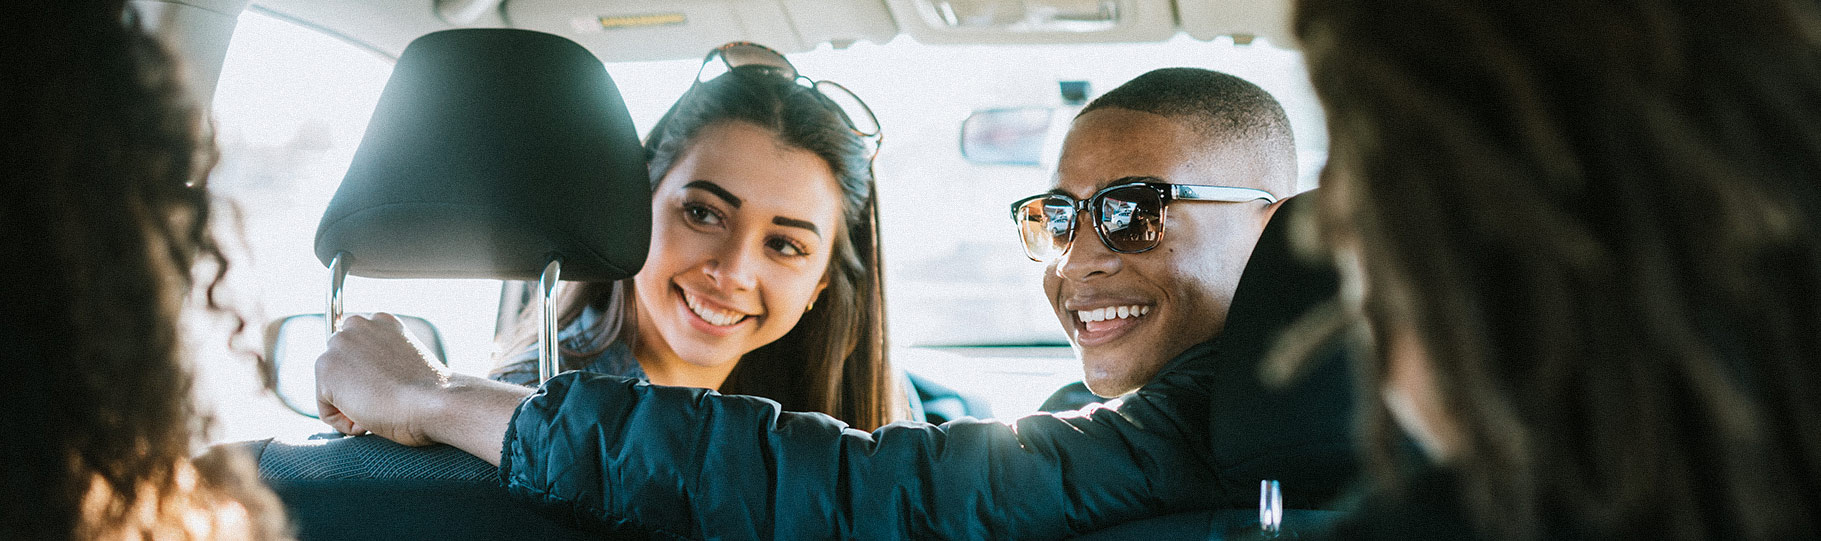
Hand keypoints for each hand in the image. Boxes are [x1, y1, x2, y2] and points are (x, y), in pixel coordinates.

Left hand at [315, 312, 447, 445]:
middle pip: (340, 369)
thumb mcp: (406, 364)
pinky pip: (327, 410)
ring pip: (331, 389)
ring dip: (351, 406)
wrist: (434, 402)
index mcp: (382, 321)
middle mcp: (358, 325)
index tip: (390, 391)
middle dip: (356, 390)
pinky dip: (346, 422)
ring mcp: (339, 344)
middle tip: (384, 401)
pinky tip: (369, 418)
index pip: (357, 353)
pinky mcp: (325, 367)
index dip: (371, 379)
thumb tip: (367, 383)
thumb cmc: (430, 395)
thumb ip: (382, 362)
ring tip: (380, 409)